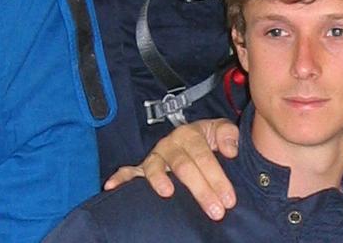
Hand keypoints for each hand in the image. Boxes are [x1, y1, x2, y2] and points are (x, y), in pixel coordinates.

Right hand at [102, 118, 239, 219]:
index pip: (204, 156)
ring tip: (167, 193)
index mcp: (190, 134)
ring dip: (160, 181)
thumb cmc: (207, 139)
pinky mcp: (142, 168)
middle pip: (183, 166)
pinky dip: (120, 178)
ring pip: (155, 168)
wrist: (192, 138)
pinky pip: (128, 172)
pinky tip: (112, 187)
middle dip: (201, 189)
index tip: (229, 200)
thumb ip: (228, 135)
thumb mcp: (220, 130)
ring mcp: (154, 156)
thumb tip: (229, 151)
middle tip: (215, 211)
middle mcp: (170, 144)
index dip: (217, 177)